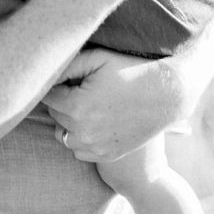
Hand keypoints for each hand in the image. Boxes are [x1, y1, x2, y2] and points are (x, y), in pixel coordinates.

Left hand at [42, 48, 177, 161]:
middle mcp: (83, 131)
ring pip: (63, 134)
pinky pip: (78, 149)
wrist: (166, 96)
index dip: (55, 84)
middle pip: (55, 114)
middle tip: (79, 86)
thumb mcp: (99, 58)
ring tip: (86, 102)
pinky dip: (80, 137)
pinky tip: (94, 120)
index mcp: (78, 106)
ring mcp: (95, 147)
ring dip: (68, 120)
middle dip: (62, 99)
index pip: (47, 96)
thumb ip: (69, 64)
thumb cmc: (131, 71)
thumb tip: (48, 71)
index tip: (66, 76)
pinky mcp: (106, 155)